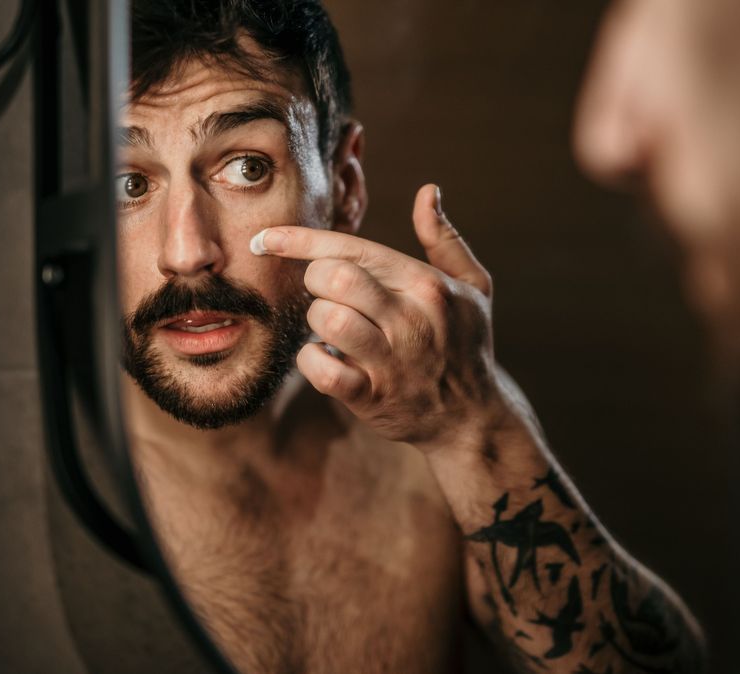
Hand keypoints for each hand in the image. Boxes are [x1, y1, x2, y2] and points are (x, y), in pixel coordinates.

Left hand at [250, 184, 500, 447]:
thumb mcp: (472, 287)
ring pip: (327, 320)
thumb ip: (444, 239)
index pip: (354, 248)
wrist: (473, 418)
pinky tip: (325, 358)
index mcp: (427, 286)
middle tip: (325, 293)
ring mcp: (392, 360)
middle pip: (335, 277)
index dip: (301, 240)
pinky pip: (324, 371)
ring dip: (316, 322)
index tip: (266, 239)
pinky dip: (312, 362)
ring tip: (332, 327)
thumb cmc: (465, 343)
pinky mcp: (373, 397)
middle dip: (315, 280)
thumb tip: (427, 191)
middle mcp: (411, 319)